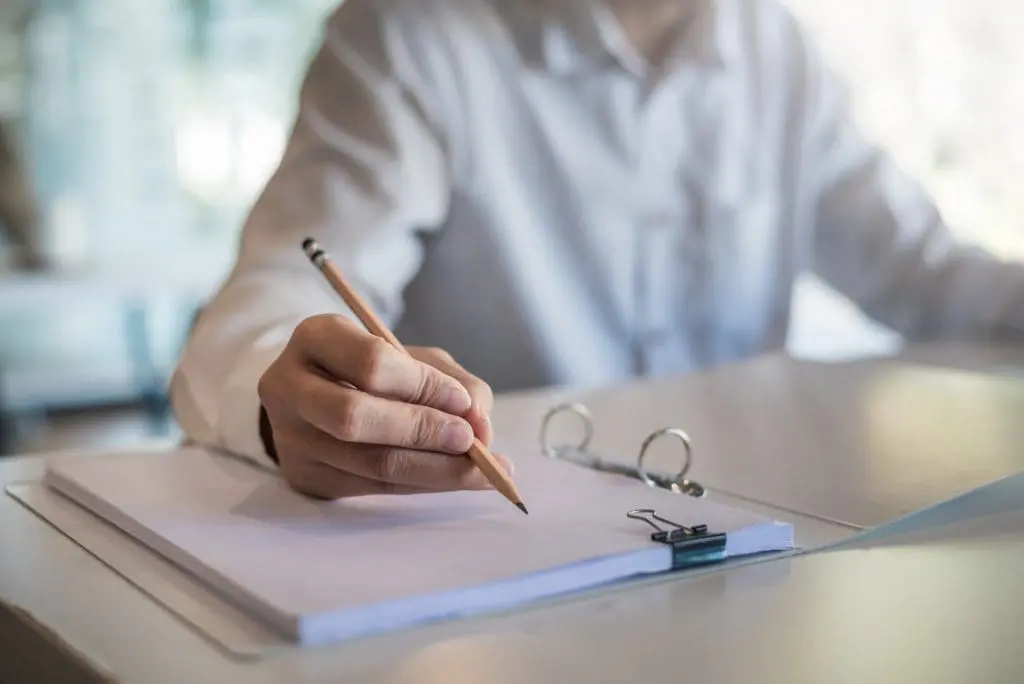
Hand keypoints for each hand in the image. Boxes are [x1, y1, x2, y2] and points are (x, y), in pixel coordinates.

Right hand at [258, 314, 511, 498]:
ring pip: (369, 463)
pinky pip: (373, 488)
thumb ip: (450, 380)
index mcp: (316, 339)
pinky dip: (423, 484)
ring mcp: (291, 437)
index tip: (463, 403)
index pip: (371, 363)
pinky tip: (457, 479)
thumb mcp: (410, 357)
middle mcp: (289, 387)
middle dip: (422, 431)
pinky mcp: (305, 476)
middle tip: (469, 441)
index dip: (422, 385)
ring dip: (435, 469)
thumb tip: (479, 425)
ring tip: (482, 469)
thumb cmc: (371, 369)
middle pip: (355, 418)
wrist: (314, 398)